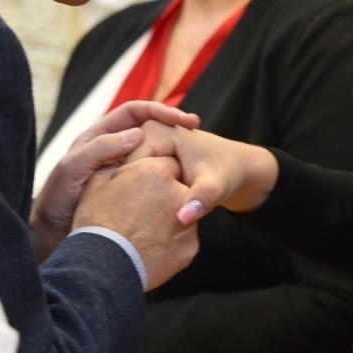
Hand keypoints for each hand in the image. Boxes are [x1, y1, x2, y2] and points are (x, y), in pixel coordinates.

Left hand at [29, 102, 199, 260]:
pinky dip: (168, 175)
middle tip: (195, 128)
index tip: (180, 118)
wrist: (52, 237)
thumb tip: (138, 133)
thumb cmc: (57, 202)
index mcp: (99, 136)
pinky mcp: (129, 190)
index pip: (135, 112)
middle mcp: (113, 149)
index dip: (158, 110)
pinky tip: (182, 182)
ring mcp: (123, 170)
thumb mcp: (73, 169)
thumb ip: (100, 149)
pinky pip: (152, 176)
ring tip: (194, 151)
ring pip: (153, 152)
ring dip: (173, 150)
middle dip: (172, 124)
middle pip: (149, 127)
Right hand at [73, 156, 199, 289]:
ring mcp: (188, 222)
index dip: (154, 176)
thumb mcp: (97, 182)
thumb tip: (122, 157)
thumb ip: (117, 163)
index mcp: (156, 170)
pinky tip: (150, 247)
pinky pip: (183, 241)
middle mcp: (178, 192)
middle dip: (166, 196)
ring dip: (169, 219)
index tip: (143, 187)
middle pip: (179, 188)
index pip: (167, 164)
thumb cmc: (95, 222)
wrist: (102, 266)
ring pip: (183, 215)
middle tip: (142, 212)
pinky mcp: (190, 247)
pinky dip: (171, 243)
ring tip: (143, 232)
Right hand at [126, 121, 277, 224]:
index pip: (127, 165)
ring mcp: (142, 140)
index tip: (137, 217)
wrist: (231, 165)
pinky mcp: (144, 153)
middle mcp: (143, 130)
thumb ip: (201, 200)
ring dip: (128, 197)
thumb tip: (184, 219)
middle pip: (120, 169)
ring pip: (123, 176)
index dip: (130, 194)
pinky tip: (141, 216)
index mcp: (155, 130)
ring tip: (136, 221)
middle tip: (133, 223)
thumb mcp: (215, 187)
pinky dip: (134, 195)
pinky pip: (130, 177)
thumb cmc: (225, 173)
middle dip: (126, 195)